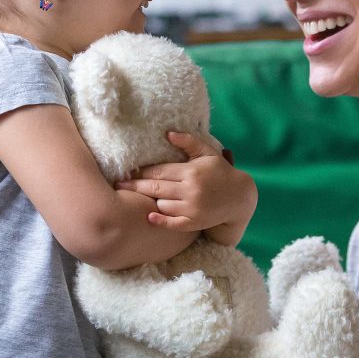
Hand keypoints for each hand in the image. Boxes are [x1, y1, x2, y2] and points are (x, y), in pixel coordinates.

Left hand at [115, 131, 256, 243]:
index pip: (159, 171)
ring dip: (151, 200)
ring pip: (161, 204)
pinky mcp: (194, 222)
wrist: (239, 197)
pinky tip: (149, 216)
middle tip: (119, 184)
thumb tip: (168, 134)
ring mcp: (192, 208)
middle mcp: (190, 189)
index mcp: (191, 171)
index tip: (128, 170)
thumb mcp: (207, 153)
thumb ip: (188, 142)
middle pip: (155, 187)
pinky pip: (172, 223)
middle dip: (135, 185)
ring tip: (138, 196)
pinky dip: (160, 220)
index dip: (142, 171)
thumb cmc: (220, 172)